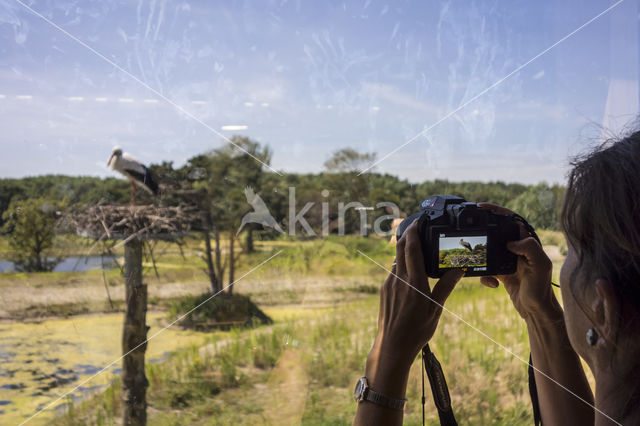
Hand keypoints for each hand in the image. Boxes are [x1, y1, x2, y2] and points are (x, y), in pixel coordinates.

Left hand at [371, 219, 464, 368]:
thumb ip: (446, 286)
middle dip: (407, 234)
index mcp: (414, 282)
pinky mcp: (384, 290)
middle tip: (417, 225)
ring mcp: (389, 284)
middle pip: (400, 248)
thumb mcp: (436, 309)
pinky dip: (401, 264)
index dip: (414, 231)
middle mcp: (399, 279)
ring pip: (396, 259)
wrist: (392, 345)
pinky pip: (393, 271)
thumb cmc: (417, 330)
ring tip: (416, 246)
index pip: (412, 249)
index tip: (418, 220)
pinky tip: (410, 269)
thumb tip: (459, 269)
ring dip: (404, 249)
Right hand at [477, 203, 557, 319]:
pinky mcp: (501, 272)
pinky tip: (493, 284)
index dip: (497, 211)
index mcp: (527, 243)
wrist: (536, 311)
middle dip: (484, 235)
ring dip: (482, 259)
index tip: (481, 207)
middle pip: (496, 234)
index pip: (511, 220)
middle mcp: (518, 249)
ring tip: (479, 264)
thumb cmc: (541, 289)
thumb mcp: (540, 266)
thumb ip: (529, 248)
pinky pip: (487, 269)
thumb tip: (511, 241)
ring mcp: (509, 260)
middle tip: (471, 235)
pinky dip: (485, 276)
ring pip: (488, 251)